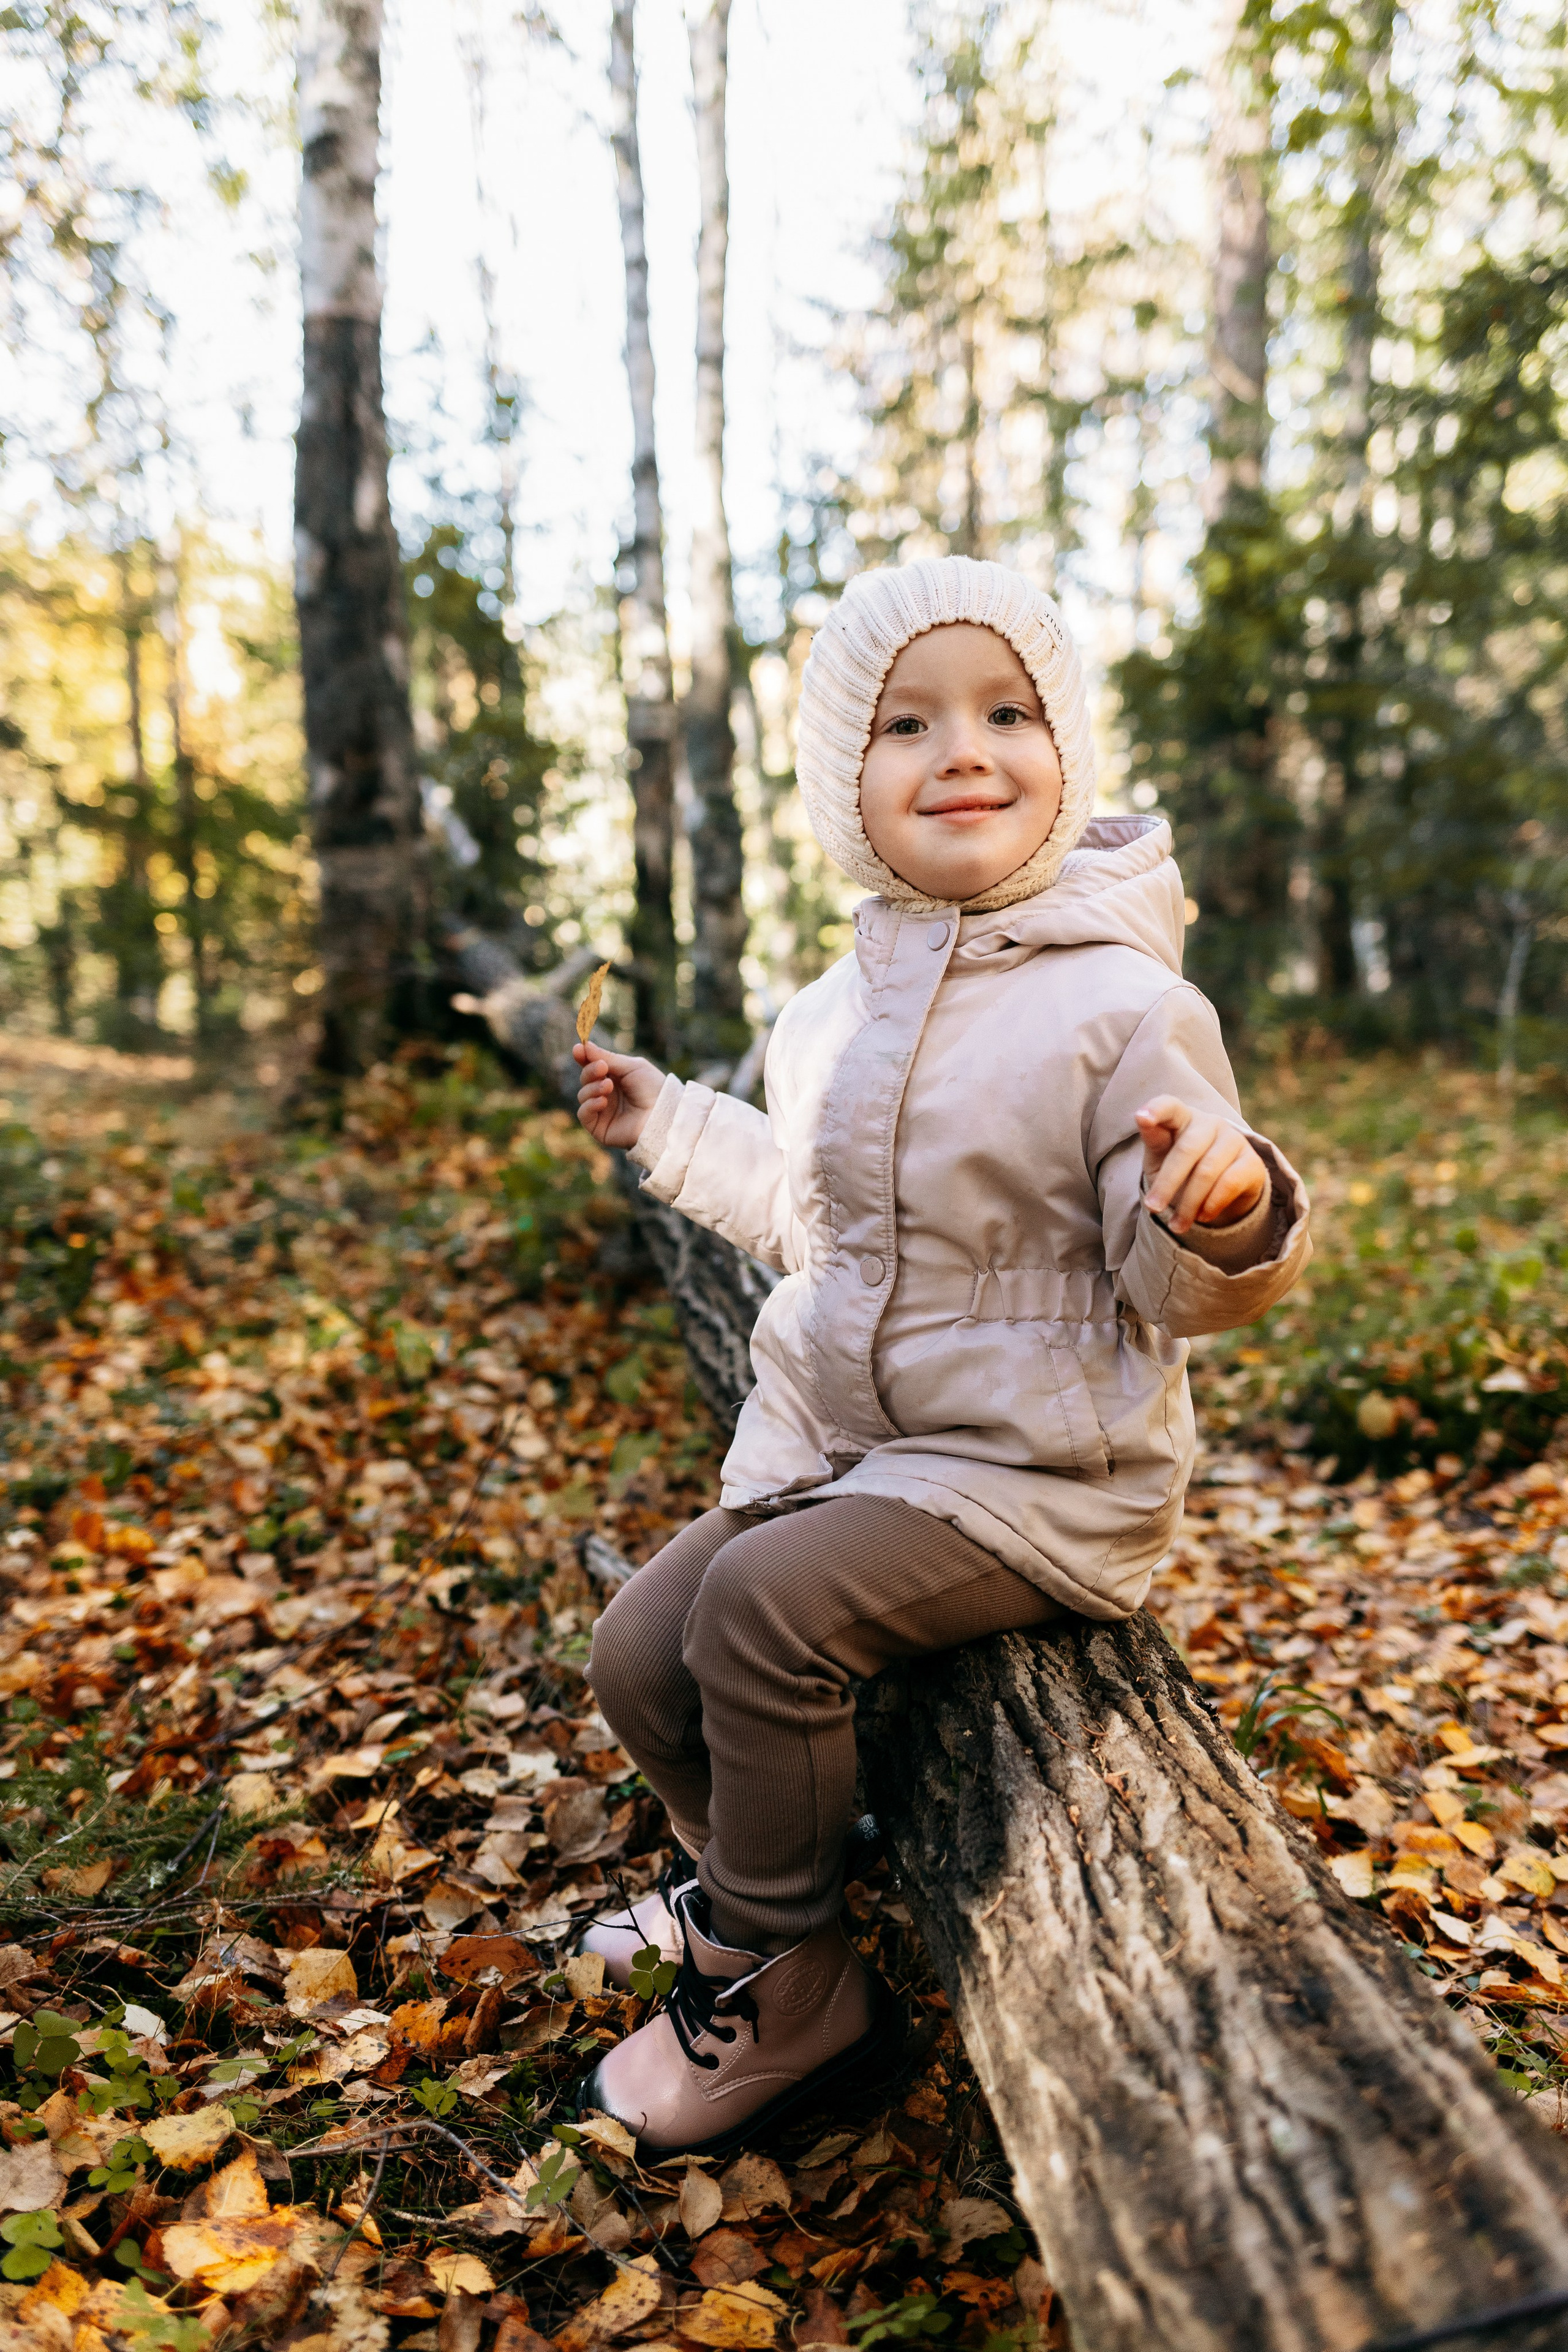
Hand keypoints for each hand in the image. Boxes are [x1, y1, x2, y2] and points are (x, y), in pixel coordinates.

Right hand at [574, 1042, 664, 1150]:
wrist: (662, 1114)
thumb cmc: (653, 1088)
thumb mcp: (631, 1067)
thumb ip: (607, 1057)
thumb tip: (584, 1046)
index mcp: (614, 1077)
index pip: (592, 1066)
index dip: (583, 1057)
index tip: (578, 1049)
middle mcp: (606, 1093)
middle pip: (585, 1079)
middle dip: (590, 1071)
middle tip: (602, 1069)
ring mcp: (602, 1110)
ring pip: (583, 1095)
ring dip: (592, 1088)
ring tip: (608, 1087)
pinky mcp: (599, 1127)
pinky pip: (584, 1113)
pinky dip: (589, 1105)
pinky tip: (602, 1101)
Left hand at [1136, 1095, 1266, 1234]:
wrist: (1219, 1194)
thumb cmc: (1181, 1170)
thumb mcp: (1160, 1158)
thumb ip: (1153, 1139)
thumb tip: (1141, 1118)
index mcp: (1183, 1117)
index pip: (1170, 1107)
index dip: (1157, 1110)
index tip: (1141, 1117)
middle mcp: (1211, 1122)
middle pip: (1187, 1150)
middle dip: (1167, 1183)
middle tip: (1153, 1208)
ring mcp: (1234, 1139)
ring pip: (1207, 1171)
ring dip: (1188, 1203)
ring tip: (1176, 1225)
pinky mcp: (1252, 1161)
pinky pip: (1229, 1183)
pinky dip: (1212, 1204)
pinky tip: (1202, 1216)